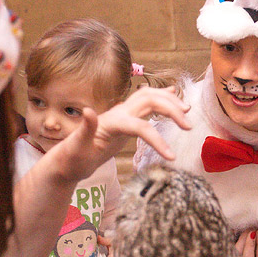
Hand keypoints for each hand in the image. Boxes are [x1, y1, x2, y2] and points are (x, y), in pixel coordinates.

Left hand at [48, 86, 190, 184]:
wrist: (68, 160)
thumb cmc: (71, 159)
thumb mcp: (76, 148)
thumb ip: (84, 129)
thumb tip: (89, 111)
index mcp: (110, 122)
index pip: (140, 125)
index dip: (157, 139)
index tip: (171, 157)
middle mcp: (118, 113)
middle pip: (149, 100)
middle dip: (171, 109)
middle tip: (189, 126)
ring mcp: (123, 114)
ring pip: (150, 97)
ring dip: (170, 101)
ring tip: (187, 111)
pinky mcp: (127, 119)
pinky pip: (147, 103)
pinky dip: (162, 98)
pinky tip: (173, 96)